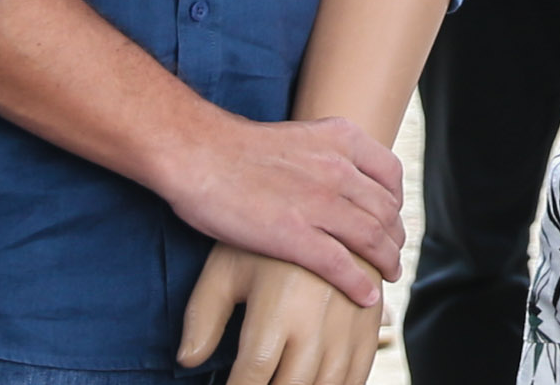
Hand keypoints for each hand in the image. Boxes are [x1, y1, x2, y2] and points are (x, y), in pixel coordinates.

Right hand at [152, 109, 404, 307]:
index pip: (390, 173)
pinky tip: (367, 297)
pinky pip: (339, 264)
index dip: (396, 200)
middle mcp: (338, 169)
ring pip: (371, 238)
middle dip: (394, 235)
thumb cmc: (237, 148)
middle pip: (384, 209)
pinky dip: (358, 283)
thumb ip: (324, 152)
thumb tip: (334, 174)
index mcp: (341, 139)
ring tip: (390, 274)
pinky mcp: (293, 235)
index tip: (392, 216)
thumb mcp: (299, 135)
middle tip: (393, 251)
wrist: (199, 153)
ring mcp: (318, 203)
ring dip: (387, 260)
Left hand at [180, 244, 384, 384]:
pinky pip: (361, 370)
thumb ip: (204, 316)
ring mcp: (349, 321)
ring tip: (285, 382)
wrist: (328, 193)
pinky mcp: (371, 318)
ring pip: (330, 383)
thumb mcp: (225, 268)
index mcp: (277, 309)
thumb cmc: (265, 233)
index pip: (252, 375)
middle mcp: (317, 320)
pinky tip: (322, 384)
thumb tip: (188, 359)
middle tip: (257, 384)